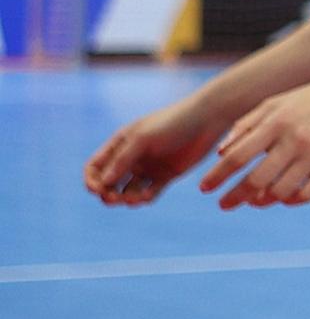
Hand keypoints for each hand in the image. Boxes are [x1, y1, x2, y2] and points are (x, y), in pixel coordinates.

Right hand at [85, 96, 220, 205]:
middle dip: (107, 194)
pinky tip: (147, 196)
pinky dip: (144, 198)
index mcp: (120, 144)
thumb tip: (103, 184)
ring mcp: (148, 168)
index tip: (97, 189)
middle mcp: (131, 157)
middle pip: (109, 184)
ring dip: (125, 199)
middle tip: (115, 198)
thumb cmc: (173, 123)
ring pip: (127, 192)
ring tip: (134, 199)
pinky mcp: (166, 176)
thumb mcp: (143, 139)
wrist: (207, 120)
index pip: (95, 168)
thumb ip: (123, 160)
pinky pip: (148, 193)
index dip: (92, 181)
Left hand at [199, 74, 309, 209]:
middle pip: (256, 179)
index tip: (204, 189)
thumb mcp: (277, 103)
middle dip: (234, 196)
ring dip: (262, 201)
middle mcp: (296, 138)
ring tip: (255, 201)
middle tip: (224, 204)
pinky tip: (284, 198)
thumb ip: (247, 125)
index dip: (217, 176)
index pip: (237, 156)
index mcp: (277, 122)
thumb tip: (220, 154)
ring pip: (280, 191)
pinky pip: (308, 194)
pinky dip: (291, 201)